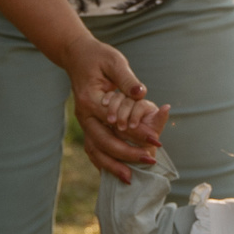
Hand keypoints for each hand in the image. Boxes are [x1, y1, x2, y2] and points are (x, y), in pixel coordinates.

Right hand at [68, 36, 161, 180]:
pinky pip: (93, 148)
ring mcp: (83, 121)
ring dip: (112, 165)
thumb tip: (140, 93)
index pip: (115, 122)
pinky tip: (117, 172)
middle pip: (103, 142)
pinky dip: (103, 161)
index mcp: (90, 99)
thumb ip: (127, 79)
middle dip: (127, 154)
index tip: (157, 140)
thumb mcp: (115, 61)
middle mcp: (84, 114)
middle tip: (150, 160)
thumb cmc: (98, 57)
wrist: (76, 55)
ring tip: (130, 178)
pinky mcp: (87, 125)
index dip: (137, 132)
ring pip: (95, 150)